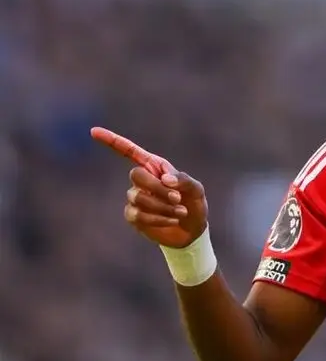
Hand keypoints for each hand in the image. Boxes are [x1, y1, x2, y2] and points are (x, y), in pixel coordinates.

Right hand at [91, 127, 208, 247]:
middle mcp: (142, 180)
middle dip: (157, 187)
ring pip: (138, 197)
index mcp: (155, 167)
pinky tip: (173, 219)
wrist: (192, 229)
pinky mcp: (134, 216)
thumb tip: (165, 179)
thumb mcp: (196, 189)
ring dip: (162, 205)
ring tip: (181, 211)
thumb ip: (184, 180)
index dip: (112, 141)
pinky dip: (158, 218)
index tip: (94, 131)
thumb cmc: (193, 203)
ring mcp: (136, 198)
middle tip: (178, 198)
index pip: (130, 151)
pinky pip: (138, 214)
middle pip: (135, 174)